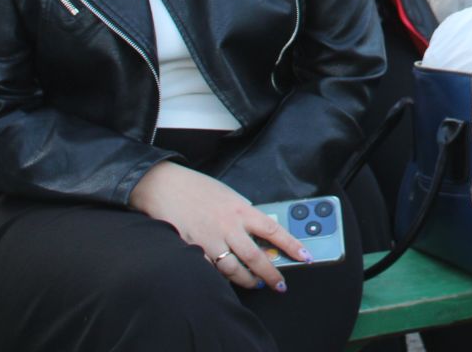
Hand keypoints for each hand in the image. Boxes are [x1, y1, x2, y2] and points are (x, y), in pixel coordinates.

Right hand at [128, 161, 309, 291]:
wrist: (165, 187)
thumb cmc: (198, 189)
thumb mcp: (229, 196)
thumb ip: (243, 213)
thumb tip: (258, 230)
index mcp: (241, 209)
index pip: (274, 230)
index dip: (292, 245)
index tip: (305, 256)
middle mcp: (229, 226)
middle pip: (255, 257)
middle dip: (271, 274)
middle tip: (280, 284)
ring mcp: (210, 240)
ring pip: (233, 269)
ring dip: (247, 280)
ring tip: (254, 283)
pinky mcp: (193, 250)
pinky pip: (211, 270)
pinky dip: (220, 277)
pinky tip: (226, 279)